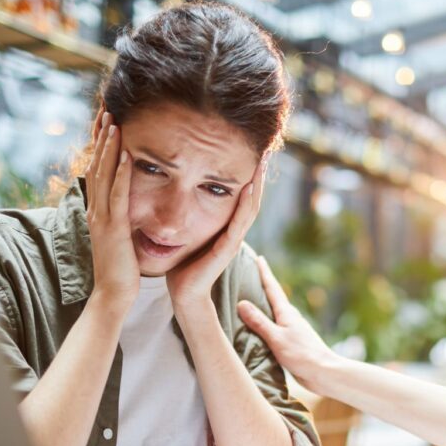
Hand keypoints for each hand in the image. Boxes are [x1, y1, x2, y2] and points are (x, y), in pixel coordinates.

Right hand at [84, 107, 137, 314]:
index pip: (98, 171)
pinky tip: (126, 155)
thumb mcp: (118, 238)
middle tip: (106, 110)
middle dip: (101, 137)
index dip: (100, 145)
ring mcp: (102, 218)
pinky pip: (118, 196)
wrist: (113, 296)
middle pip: (96, 165)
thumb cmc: (120, 270)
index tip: (105, 122)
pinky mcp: (114, 228)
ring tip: (114, 122)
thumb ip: (118, 219)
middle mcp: (96, 210)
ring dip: (109, 147)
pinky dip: (121, 174)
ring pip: (104, 175)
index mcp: (98, 211)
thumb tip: (123, 206)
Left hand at [167, 156, 266, 312]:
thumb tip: (178, 193)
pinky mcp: (227, 249)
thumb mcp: (188, 234)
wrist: (184, 294)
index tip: (252, 152)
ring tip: (262, 162)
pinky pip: (239, 222)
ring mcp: (233, 240)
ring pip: (251, 207)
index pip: (242, 197)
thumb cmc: (183, 266)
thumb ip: (190, 217)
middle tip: (266, 151)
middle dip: (259, 175)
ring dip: (257, 184)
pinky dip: (245, 204)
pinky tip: (249, 187)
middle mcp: (234, 232)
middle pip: (253, 198)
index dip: (249, 176)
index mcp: (226, 228)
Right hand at [237, 255, 335, 391]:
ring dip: (263, 303)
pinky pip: (274, 325)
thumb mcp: (276, 338)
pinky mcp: (292, 341)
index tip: (258, 257)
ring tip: (251, 297)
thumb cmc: (301, 355)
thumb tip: (242, 303)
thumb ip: (259, 322)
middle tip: (251, 272)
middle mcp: (289, 317)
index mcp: (286, 313)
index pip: (272, 288)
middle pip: (273, 296)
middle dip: (262, 284)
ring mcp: (292, 329)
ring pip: (274, 311)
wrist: (324, 373)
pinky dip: (265, 320)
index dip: (264, 272)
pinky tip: (260, 326)